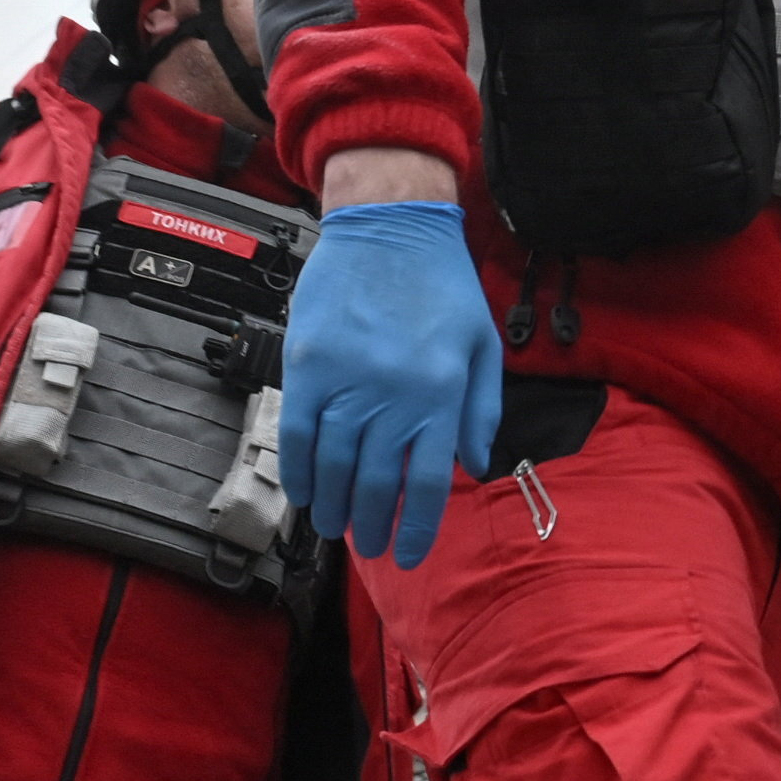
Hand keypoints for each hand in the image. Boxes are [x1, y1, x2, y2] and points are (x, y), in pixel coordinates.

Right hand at [281, 201, 507, 564]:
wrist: (389, 226)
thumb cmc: (442, 284)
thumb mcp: (482, 344)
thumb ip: (481, 409)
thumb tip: (473, 465)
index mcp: (440, 394)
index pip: (429, 482)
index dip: (416, 527)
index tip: (407, 554)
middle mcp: (394, 395)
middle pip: (377, 481)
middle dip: (372, 523)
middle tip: (367, 546)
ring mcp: (347, 381)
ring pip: (335, 465)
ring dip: (332, 505)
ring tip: (334, 528)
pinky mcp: (308, 365)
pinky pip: (298, 433)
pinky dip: (298, 470)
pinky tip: (303, 492)